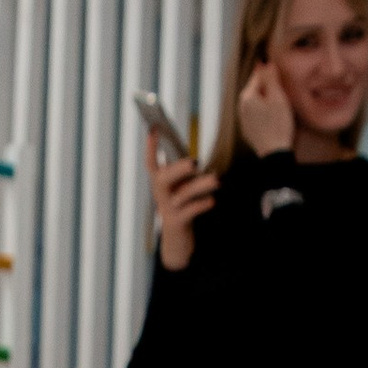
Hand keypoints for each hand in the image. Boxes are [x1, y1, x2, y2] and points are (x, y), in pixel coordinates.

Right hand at [145, 130, 218, 269]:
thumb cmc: (183, 204)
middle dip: (179, 169)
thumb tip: (196, 159)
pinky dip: (201, 204)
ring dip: (201, 185)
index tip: (154, 128)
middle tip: (195, 162)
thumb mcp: (181, 186)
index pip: (151, 162)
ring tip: (217, 179)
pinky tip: (212, 201)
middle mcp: (160, 194)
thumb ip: (185, 172)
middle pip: (164, 179)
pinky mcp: (177, 222)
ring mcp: (167, 208)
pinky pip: (190, 211)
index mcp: (159, 181)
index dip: (150, 147)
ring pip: (183, 194)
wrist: (177, 238)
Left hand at [235, 60, 293, 158]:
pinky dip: (263, 111)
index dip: (269, 72)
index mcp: (247, 96)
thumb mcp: (278, 98)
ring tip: (278, 100)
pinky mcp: (248, 130)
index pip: (257, 76)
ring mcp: (243, 120)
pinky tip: (272, 115)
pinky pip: (255, 114)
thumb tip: (265, 63)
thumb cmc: (278, 124)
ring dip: (265, 98)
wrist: (275, 154)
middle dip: (266, 86)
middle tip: (280, 86)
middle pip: (255, 89)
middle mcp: (241, 107)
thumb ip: (271, 79)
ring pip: (255, 102)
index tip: (277, 71)